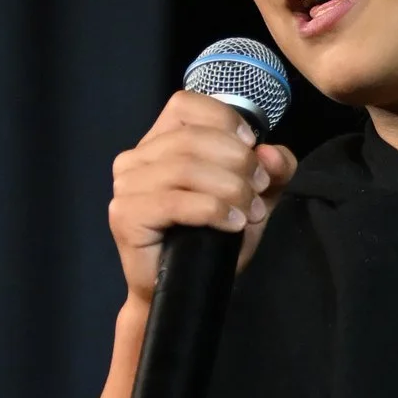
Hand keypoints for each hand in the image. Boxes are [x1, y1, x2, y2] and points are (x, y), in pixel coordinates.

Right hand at [108, 89, 297, 307]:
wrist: (186, 292)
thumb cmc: (213, 242)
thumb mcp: (252, 200)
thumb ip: (271, 173)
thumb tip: (271, 154)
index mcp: (159, 142)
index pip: (186, 104)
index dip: (223, 120)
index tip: (252, 148)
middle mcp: (136, 158)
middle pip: (192, 138)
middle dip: (237, 162)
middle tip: (260, 191)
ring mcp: (127, 185)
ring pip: (185, 168)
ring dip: (229, 188)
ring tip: (248, 212)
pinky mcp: (125, 214)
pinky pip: (175, 202)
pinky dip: (212, 209)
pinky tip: (232, 223)